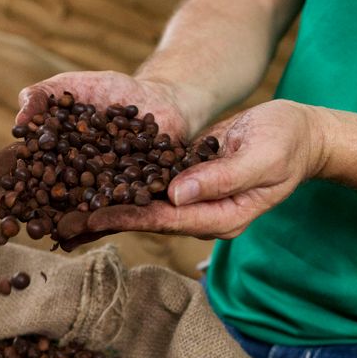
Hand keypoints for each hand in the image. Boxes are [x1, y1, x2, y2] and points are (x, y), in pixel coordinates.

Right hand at [0, 71, 194, 247]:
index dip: (8, 168)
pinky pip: (117, 213)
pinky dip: (103, 220)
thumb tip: (19, 116)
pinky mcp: (130, 200)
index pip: (25, 163)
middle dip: (27, 204)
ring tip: (47, 228)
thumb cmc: (110, 91)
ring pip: (76, 210)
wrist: (160, 99)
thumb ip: (42, 96)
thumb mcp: (71, 86)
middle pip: (44, 195)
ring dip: (61, 221)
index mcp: (53, 154)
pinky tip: (88, 229)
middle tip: (6, 213)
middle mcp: (71, 178)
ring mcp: (100, 192)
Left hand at [84, 99, 327, 239]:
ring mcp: (190, 201)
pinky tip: (86, 187)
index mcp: (222, 217)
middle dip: (103, 221)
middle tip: (59, 224)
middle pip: (144, 220)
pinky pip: (145, 189)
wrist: (297, 133)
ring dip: (102, 208)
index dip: (128, 218)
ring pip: (139, 207)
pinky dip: (116, 188)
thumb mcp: (262, 157)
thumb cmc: (287, 142)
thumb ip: (221, 178)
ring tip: (60, 212)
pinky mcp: (182, 183)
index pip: (166, 220)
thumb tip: (176, 195)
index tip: (92, 217)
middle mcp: (201, 215)